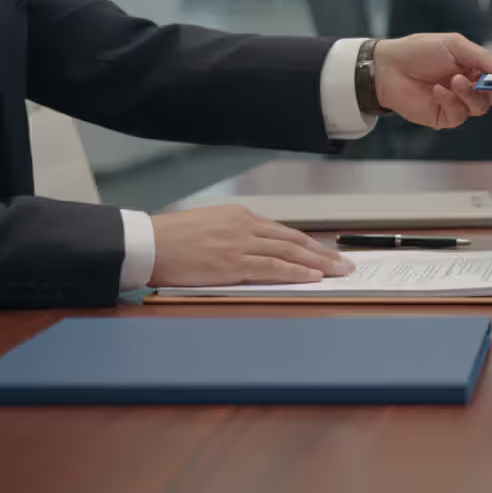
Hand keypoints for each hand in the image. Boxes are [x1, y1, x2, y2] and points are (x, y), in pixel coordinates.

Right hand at [149, 206, 354, 286]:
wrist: (146, 243)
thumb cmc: (171, 238)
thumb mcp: (209, 224)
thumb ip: (236, 233)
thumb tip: (258, 247)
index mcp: (240, 215)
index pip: (284, 231)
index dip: (309, 244)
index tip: (326, 252)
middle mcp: (244, 226)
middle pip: (294, 241)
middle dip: (323, 254)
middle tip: (344, 263)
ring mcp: (240, 245)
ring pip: (289, 254)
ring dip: (318, 264)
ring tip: (337, 272)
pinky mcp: (232, 264)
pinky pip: (272, 268)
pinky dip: (296, 273)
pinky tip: (312, 277)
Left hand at [374, 34, 491, 129]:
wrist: (387, 69)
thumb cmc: (418, 52)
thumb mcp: (455, 45)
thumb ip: (484, 58)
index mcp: (475, 66)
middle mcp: (470, 85)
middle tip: (488, 80)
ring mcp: (458, 102)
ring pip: (481, 107)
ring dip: (470, 94)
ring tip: (454, 81)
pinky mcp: (445, 116)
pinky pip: (460, 115)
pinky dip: (451, 102)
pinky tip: (438, 91)